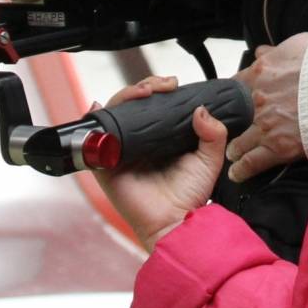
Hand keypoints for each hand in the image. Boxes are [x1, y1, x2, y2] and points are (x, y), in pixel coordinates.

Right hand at [90, 75, 229, 249]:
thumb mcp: (210, 159)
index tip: (172, 84)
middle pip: (131, 104)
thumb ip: (214, 133)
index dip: (158, 89)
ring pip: (113, 114)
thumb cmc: (190, 196)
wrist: (176, 222)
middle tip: (161, 86)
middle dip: (144, 86)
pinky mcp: (104, 165)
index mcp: (159, 139)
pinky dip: (93, 121)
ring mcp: (119, 152)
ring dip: (124, 96)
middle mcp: (137, 142)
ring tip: (143, 92)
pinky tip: (100, 107)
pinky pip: (93, 140)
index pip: (153, 105)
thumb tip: (201, 108)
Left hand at [225, 32, 307, 182]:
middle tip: (234, 130)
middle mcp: (259, 99)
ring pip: (240, 141)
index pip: (235, 85)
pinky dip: (242, 169)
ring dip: (236, 148)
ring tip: (233, 153)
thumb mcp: (298, 45)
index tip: (235, 102)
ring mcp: (267, 125)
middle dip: (234, 123)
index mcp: (262, 72)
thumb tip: (261, 52)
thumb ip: (275, 52)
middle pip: (235, 116)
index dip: (234, 95)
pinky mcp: (279, 147)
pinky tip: (237, 173)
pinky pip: (252, 161)